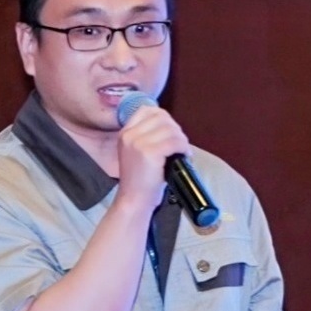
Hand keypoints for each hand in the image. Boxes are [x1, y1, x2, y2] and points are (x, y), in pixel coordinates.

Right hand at [114, 97, 192, 212]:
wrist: (134, 200)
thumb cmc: (141, 179)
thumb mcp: (137, 152)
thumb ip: (148, 137)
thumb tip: (171, 126)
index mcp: (125, 133)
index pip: (148, 110)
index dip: (165, 118)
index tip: (172, 131)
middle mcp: (129, 135)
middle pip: (162, 118)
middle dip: (176, 129)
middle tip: (180, 144)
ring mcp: (138, 143)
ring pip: (171, 129)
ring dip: (182, 140)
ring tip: (182, 152)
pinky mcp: (149, 153)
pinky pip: (175, 142)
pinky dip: (184, 148)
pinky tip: (185, 157)